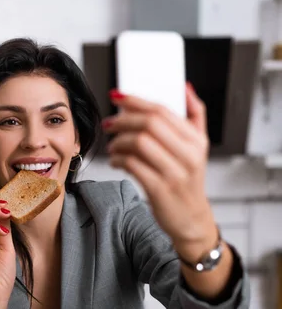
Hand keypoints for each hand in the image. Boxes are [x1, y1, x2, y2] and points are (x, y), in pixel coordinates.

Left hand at [104, 84, 216, 249]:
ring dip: (119, 141)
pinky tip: (115, 161)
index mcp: (196, 141)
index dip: (136, 100)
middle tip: (110, 123)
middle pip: (149, 124)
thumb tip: (186, 87)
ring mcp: (174, 173)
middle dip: (123, 120)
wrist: (191, 221)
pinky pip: (133, 165)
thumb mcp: (199, 148)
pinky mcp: (159, 190)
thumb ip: (195, 116)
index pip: (163, 111)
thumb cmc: (188, 182)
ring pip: (139, 143)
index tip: (117, 96)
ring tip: (113, 146)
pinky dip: (119, 160)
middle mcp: (188, 155)